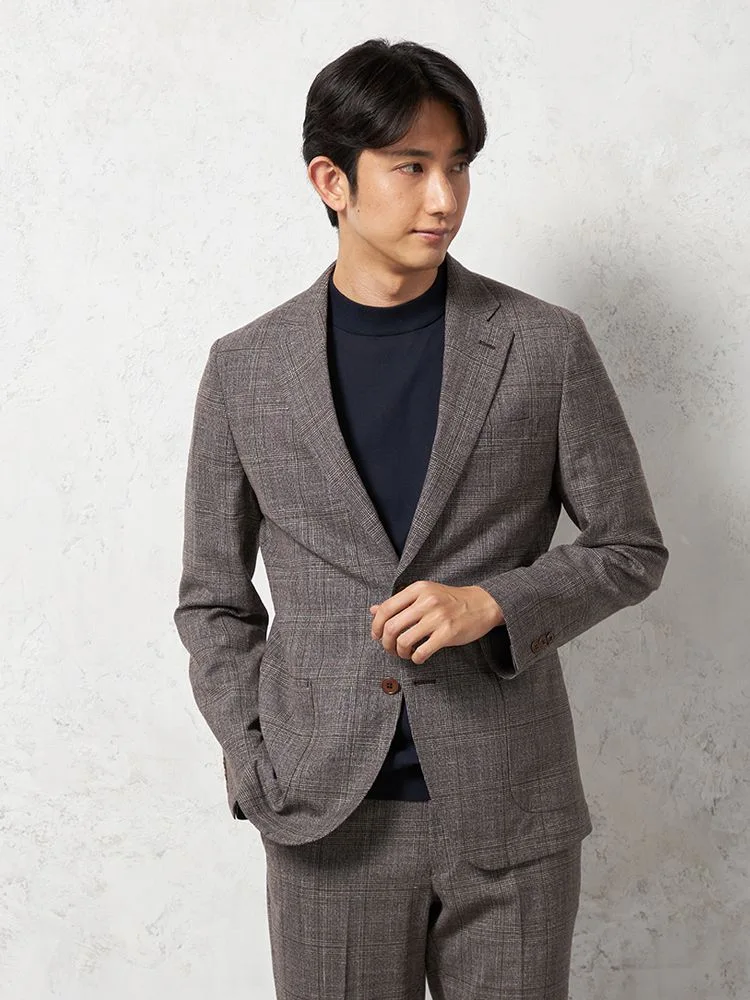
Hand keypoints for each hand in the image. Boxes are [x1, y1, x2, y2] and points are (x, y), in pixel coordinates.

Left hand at [369, 581, 504, 664]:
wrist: (482, 604)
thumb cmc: (450, 600)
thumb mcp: (424, 594)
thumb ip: (399, 602)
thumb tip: (373, 610)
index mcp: (418, 589)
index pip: (386, 608)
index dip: (376, 626)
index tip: (378, 636)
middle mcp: (426, 601)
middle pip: (391, 627)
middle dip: (386, 643)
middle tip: (390, 648)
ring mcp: (438, 617)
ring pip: (404, 641)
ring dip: (400, 652)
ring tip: (405, 653)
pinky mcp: (448, 632)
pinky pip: (422, 651)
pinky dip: (415, 658)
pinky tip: (418, 656)